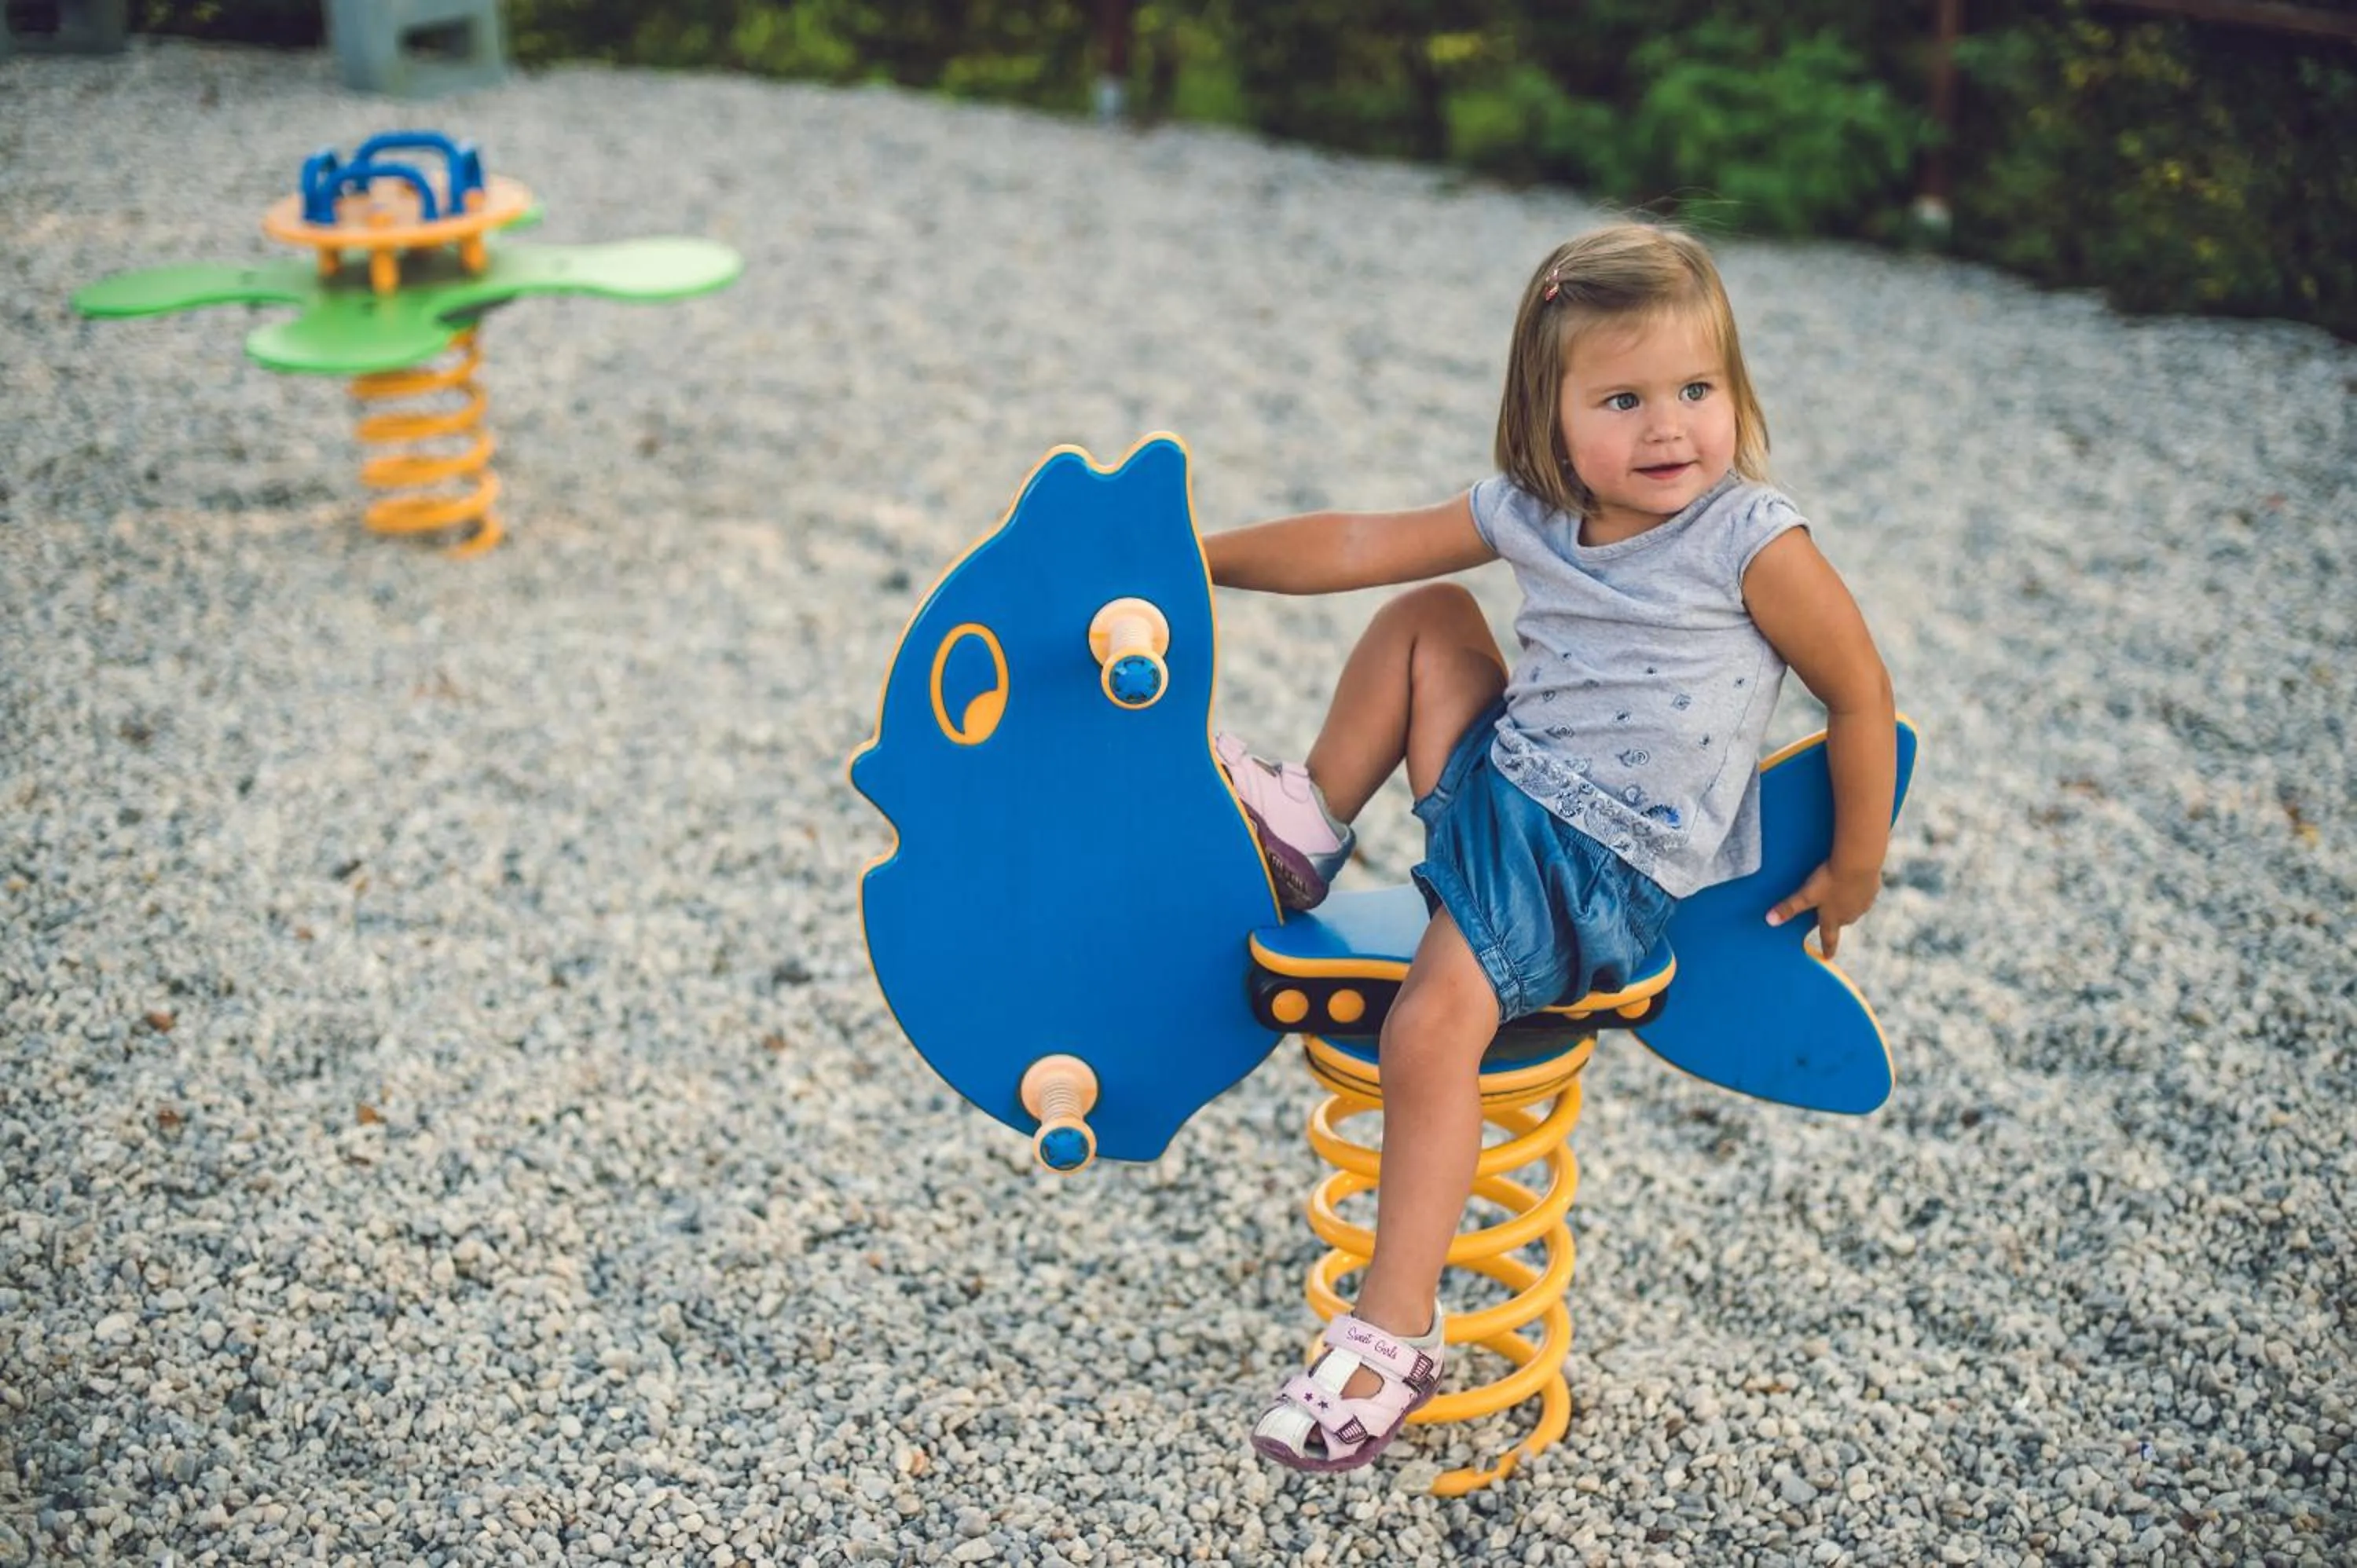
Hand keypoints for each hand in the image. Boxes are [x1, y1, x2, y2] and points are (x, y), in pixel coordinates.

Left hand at [1766, 859, 1880, 959]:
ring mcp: (1863, 904)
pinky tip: (1854, 883)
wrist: (1859, 863)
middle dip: (1834, 921)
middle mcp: (1850, 915)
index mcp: (1832, 919)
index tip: (1827, 957)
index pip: (1828, 938)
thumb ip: (1789, 907)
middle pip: (1840, 922)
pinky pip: (1864, 894)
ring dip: (1847, 905)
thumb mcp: (1806, 894)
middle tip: (1828, 916)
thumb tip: (1769, 921)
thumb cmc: (1830, 880)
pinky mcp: (1872, 890)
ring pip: (1853, 909)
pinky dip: (1858, 892)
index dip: (1827, 948)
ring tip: (1840, 896)